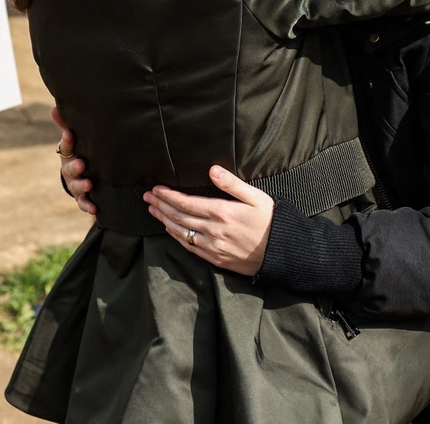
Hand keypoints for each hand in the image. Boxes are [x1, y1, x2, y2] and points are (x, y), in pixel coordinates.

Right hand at [50, 105, 95, 215]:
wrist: (87, 176)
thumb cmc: (83, 153)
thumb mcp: (78, 140)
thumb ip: (68, 125)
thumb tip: (53, 107)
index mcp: (69, 154)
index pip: (66, 146)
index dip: (68, 141)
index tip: (70, 134)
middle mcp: (70, 170)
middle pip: (69, 169)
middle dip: (74, 167)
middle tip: (81, 164)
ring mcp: (76, 185)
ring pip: (76, 187)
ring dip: (82, 186)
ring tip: (90, 184)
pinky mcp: (83, 198)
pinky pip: (84, 203)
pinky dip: (88, 206)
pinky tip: (95, 208)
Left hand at [143, 165, 272, 276]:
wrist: (282, 253)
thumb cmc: (272, 221)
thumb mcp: (256, 197)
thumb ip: (233, 184)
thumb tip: (213, 169)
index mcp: (223, 212)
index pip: (187, 203)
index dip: (169, 196)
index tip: (156, 189)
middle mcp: (214, 231)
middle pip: (179, 217)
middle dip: (161, 206)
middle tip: (147, 197)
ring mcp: (213, 247)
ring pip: (181, 233)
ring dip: (164, 221)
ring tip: (153, 211)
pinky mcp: (215, 258)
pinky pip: (190, 247)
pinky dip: (176, 237)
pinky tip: (170, 229)